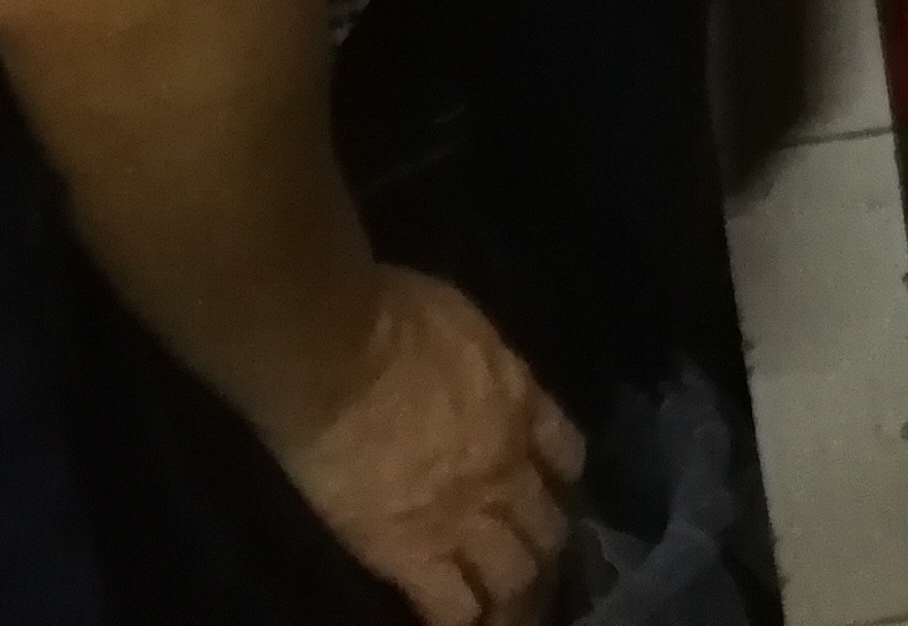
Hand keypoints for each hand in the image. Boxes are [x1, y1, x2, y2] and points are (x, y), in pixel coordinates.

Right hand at [267, 268, 583, 625]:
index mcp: (520, 403)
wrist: (340, 351)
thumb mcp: (465, 321)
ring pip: (514, 576)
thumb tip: (471, 366)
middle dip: (548, 550)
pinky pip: (453, 607)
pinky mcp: (411, 552)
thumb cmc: (390, 313)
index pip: (567, 454)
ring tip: (510, 617)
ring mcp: (464, 515)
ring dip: (516, 601)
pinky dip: (463, 622)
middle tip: (536, 571)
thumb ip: (482, 360)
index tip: (553, 495)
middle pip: (549, 526)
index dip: (562, 482)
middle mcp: (507, 467)